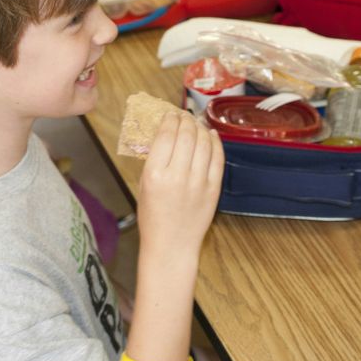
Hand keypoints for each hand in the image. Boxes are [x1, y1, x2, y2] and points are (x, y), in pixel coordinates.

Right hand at [137, 112, 223, 256]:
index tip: (170, 114)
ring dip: (200, 128)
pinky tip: (211, 135)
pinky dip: (215, 142)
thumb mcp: (143, 185)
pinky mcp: (213, 189)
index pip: (166, 135)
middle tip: (184, 116)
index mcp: (155, 174)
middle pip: (186, 135)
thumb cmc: (153, 218)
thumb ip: (154, 159)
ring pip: (204, 143)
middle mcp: (177, 176)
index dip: (170, 119)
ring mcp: (198, 183)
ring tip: (196, 123)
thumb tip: (166, 134)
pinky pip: (218, 158)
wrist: (171, 245)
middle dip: (186, 120)